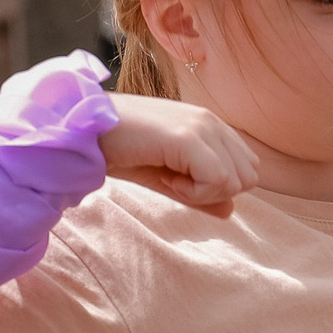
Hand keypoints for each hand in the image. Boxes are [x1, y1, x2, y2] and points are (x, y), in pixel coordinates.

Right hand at [103, 93, 261, 213]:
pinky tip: (166, 179)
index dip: (219, 186)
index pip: (247, 167)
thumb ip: (200, 193)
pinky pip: (217, 181)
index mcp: (210, 125)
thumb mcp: (166, 177)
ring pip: (237, 181)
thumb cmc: (121, 151)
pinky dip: (193, 192)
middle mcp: (211, 121)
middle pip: (248, 177)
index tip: (183, 180)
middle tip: (176, 182)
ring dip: (203, 192)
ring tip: (169, 177)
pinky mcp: (189, 138)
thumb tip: (230, 210)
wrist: (84, 132)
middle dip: (216, 192)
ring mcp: (202, 127)